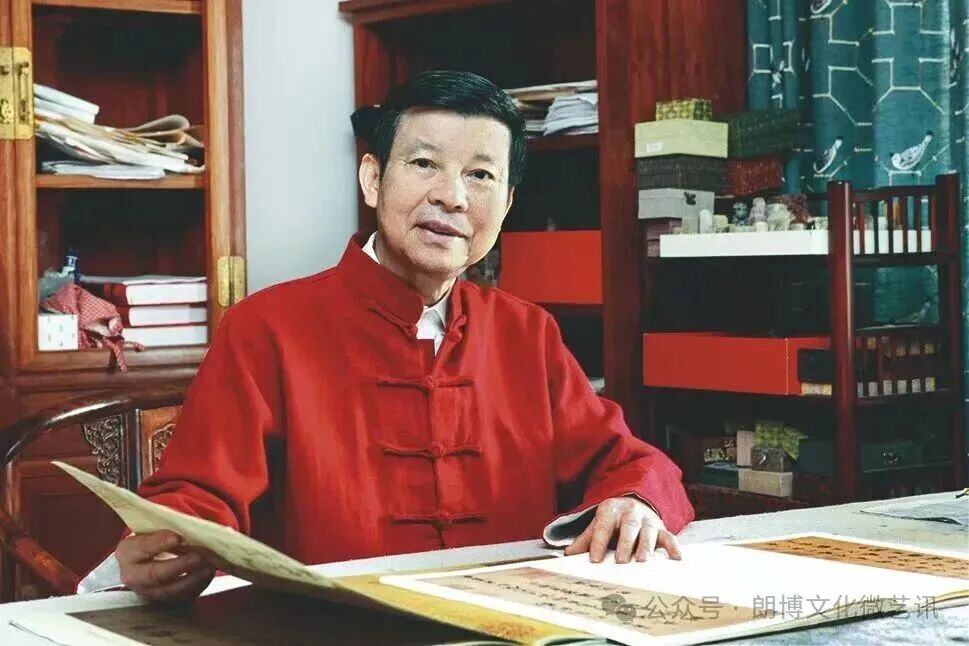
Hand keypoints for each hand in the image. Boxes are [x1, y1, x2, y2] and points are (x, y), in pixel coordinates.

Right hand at [117, 530, 214, 602]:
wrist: (149, 558)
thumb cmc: (154, 538)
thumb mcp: (154, 528)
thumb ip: (167, 527)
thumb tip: (189, 524)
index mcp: (128, 552)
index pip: (141, 548)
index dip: (159, 543)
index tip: (177, 538)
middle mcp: (133, 576)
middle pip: (154, 575)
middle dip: (179, 566)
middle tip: (198, 557)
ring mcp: (148, 591)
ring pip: (170, 590)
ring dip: (193, 578)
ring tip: (209, 565)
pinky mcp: (165, 600)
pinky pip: (182, 597)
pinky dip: (198, 585)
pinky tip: (208, 573)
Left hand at [564, 497, 682, 563]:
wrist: (633, 503)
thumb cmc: (612, 520)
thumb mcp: (597, 524)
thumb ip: (585, 539)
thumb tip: (567, 555)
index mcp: (610, 510)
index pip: (602, 526)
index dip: (597, 542)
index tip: (594, 560)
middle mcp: (630, 512)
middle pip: (628, 526)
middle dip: (624, 543)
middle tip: (620, 560)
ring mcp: (647, 520)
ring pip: (647, 531)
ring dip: (645, 545)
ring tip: (642, 560)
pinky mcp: (661, 528)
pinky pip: (669, 536)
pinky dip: (674, 547)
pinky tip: (677, 558)